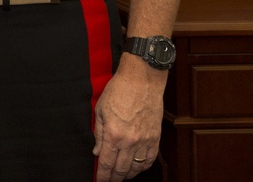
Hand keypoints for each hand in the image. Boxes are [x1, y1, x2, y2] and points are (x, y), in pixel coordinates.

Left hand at [92, 59, 164, 180]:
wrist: (142, 81)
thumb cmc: (118, 91)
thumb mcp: (100, 111)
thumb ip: (98, 134)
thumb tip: (97, 152)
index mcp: (113, 135)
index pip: (107, 163)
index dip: (102, 175)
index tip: (99, 180)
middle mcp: (130, 141)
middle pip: (121, 169)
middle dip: (114, 178)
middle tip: (108, 181)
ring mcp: (145, 141)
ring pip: (136, 167)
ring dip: (128, 175)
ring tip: (121, 176)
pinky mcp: (155, 138)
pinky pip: (150, 159)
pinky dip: (143, 167)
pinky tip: (136, 168)